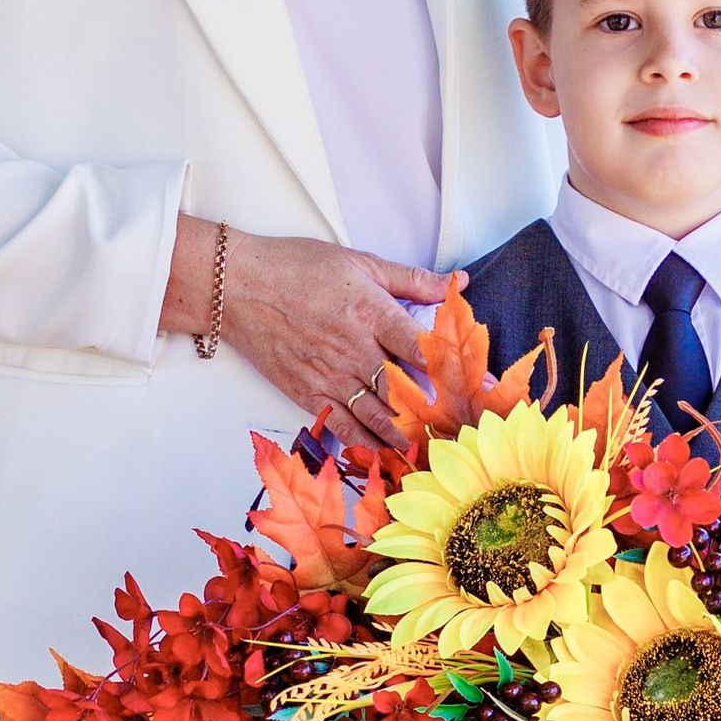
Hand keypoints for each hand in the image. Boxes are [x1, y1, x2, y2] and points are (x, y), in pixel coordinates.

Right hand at [163, 218, 440, 458]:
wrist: (238, 287)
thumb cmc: (296, 268)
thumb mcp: (359, 261)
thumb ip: (411, 278)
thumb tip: (456, 284)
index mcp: (372, 311)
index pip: (424, 348)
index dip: (458, 371)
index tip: (483, 389)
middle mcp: (354, 349)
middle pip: (407, 391)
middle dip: (439, 415)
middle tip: (467, 433)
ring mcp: (330, 376)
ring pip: (379, 418)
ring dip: (410, 439)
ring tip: (439, 454)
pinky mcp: (309, 394)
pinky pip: (345, 429)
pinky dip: (369, 448)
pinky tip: (389, 459)